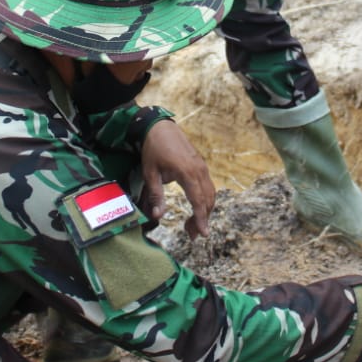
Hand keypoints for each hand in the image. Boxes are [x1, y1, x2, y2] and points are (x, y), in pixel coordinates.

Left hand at [139, 119, 216, 238]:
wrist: (160, 126)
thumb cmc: (153, 149)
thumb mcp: (150, 173)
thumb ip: (156, 195)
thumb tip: (157, 216)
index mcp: (187, 172)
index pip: (198, 201)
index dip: (200, 218)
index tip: (203, 234)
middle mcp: (199, 170)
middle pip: (208, 200)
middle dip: (202, 219)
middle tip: (193, 235)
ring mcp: (202, 167)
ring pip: (210, 193)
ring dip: (205, 211)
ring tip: (193, 225)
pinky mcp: (201, 165)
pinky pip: (208, 186)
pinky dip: (205, 200)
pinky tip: (197, 207)